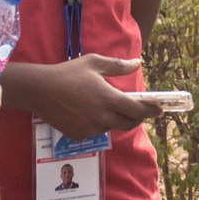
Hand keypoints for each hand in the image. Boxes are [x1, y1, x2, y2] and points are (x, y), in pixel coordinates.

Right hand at [1, 55, 162, 139]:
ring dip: (114, 119)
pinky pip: (95, 131)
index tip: (159, 108)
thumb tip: (137, 63)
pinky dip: (97, 123)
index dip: (151, 110)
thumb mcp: (94, 63)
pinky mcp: (78, 136)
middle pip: (129, 124)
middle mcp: (102, 117)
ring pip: (111, 127)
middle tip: (136, 108)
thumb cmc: (68, 73)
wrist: (39, 90)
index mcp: (108, 98)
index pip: (138, 110)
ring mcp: (90, 129)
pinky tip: (87, 111)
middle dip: (136, 117)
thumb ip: (118, 65)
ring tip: (105, 104)